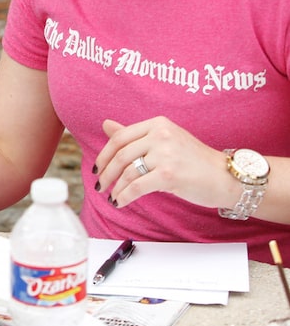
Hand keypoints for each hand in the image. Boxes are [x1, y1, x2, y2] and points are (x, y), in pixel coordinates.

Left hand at [94, 117, 229, 209]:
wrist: (227, 177)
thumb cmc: (195, 161)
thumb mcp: (165, 141)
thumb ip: (136, 136)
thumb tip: (105, 124)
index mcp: (158, 124)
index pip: (120, 137)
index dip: (104, 154)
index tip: (97, 167)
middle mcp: (160, 134)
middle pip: (120, 154)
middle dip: (106, 172)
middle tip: (99, 185)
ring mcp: (165, 153)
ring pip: (128, 172)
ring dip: (115, 187)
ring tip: (111, 196)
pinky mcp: (169, 173)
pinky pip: (137, 186)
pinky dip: (124, 196)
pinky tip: (120, 202)